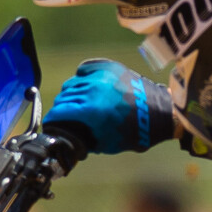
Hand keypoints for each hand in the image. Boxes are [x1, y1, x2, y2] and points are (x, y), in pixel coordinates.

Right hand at [45, 59, 174, 154]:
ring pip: (72, 83)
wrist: (160, 113)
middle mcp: (92, 89)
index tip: (51, 124)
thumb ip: (84, 139)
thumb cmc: (136, 132)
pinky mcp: (108, 67)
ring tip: (75, 104)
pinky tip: (84, 86)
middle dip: (61, 109)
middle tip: (64, 118)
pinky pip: (84, 69)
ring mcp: (100, 75)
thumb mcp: (106, 143)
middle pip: (63, 97)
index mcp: (90, 110)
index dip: (52, 120)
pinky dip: (81, 78)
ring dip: (70, 95)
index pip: (59, 111)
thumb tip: (69, 136)